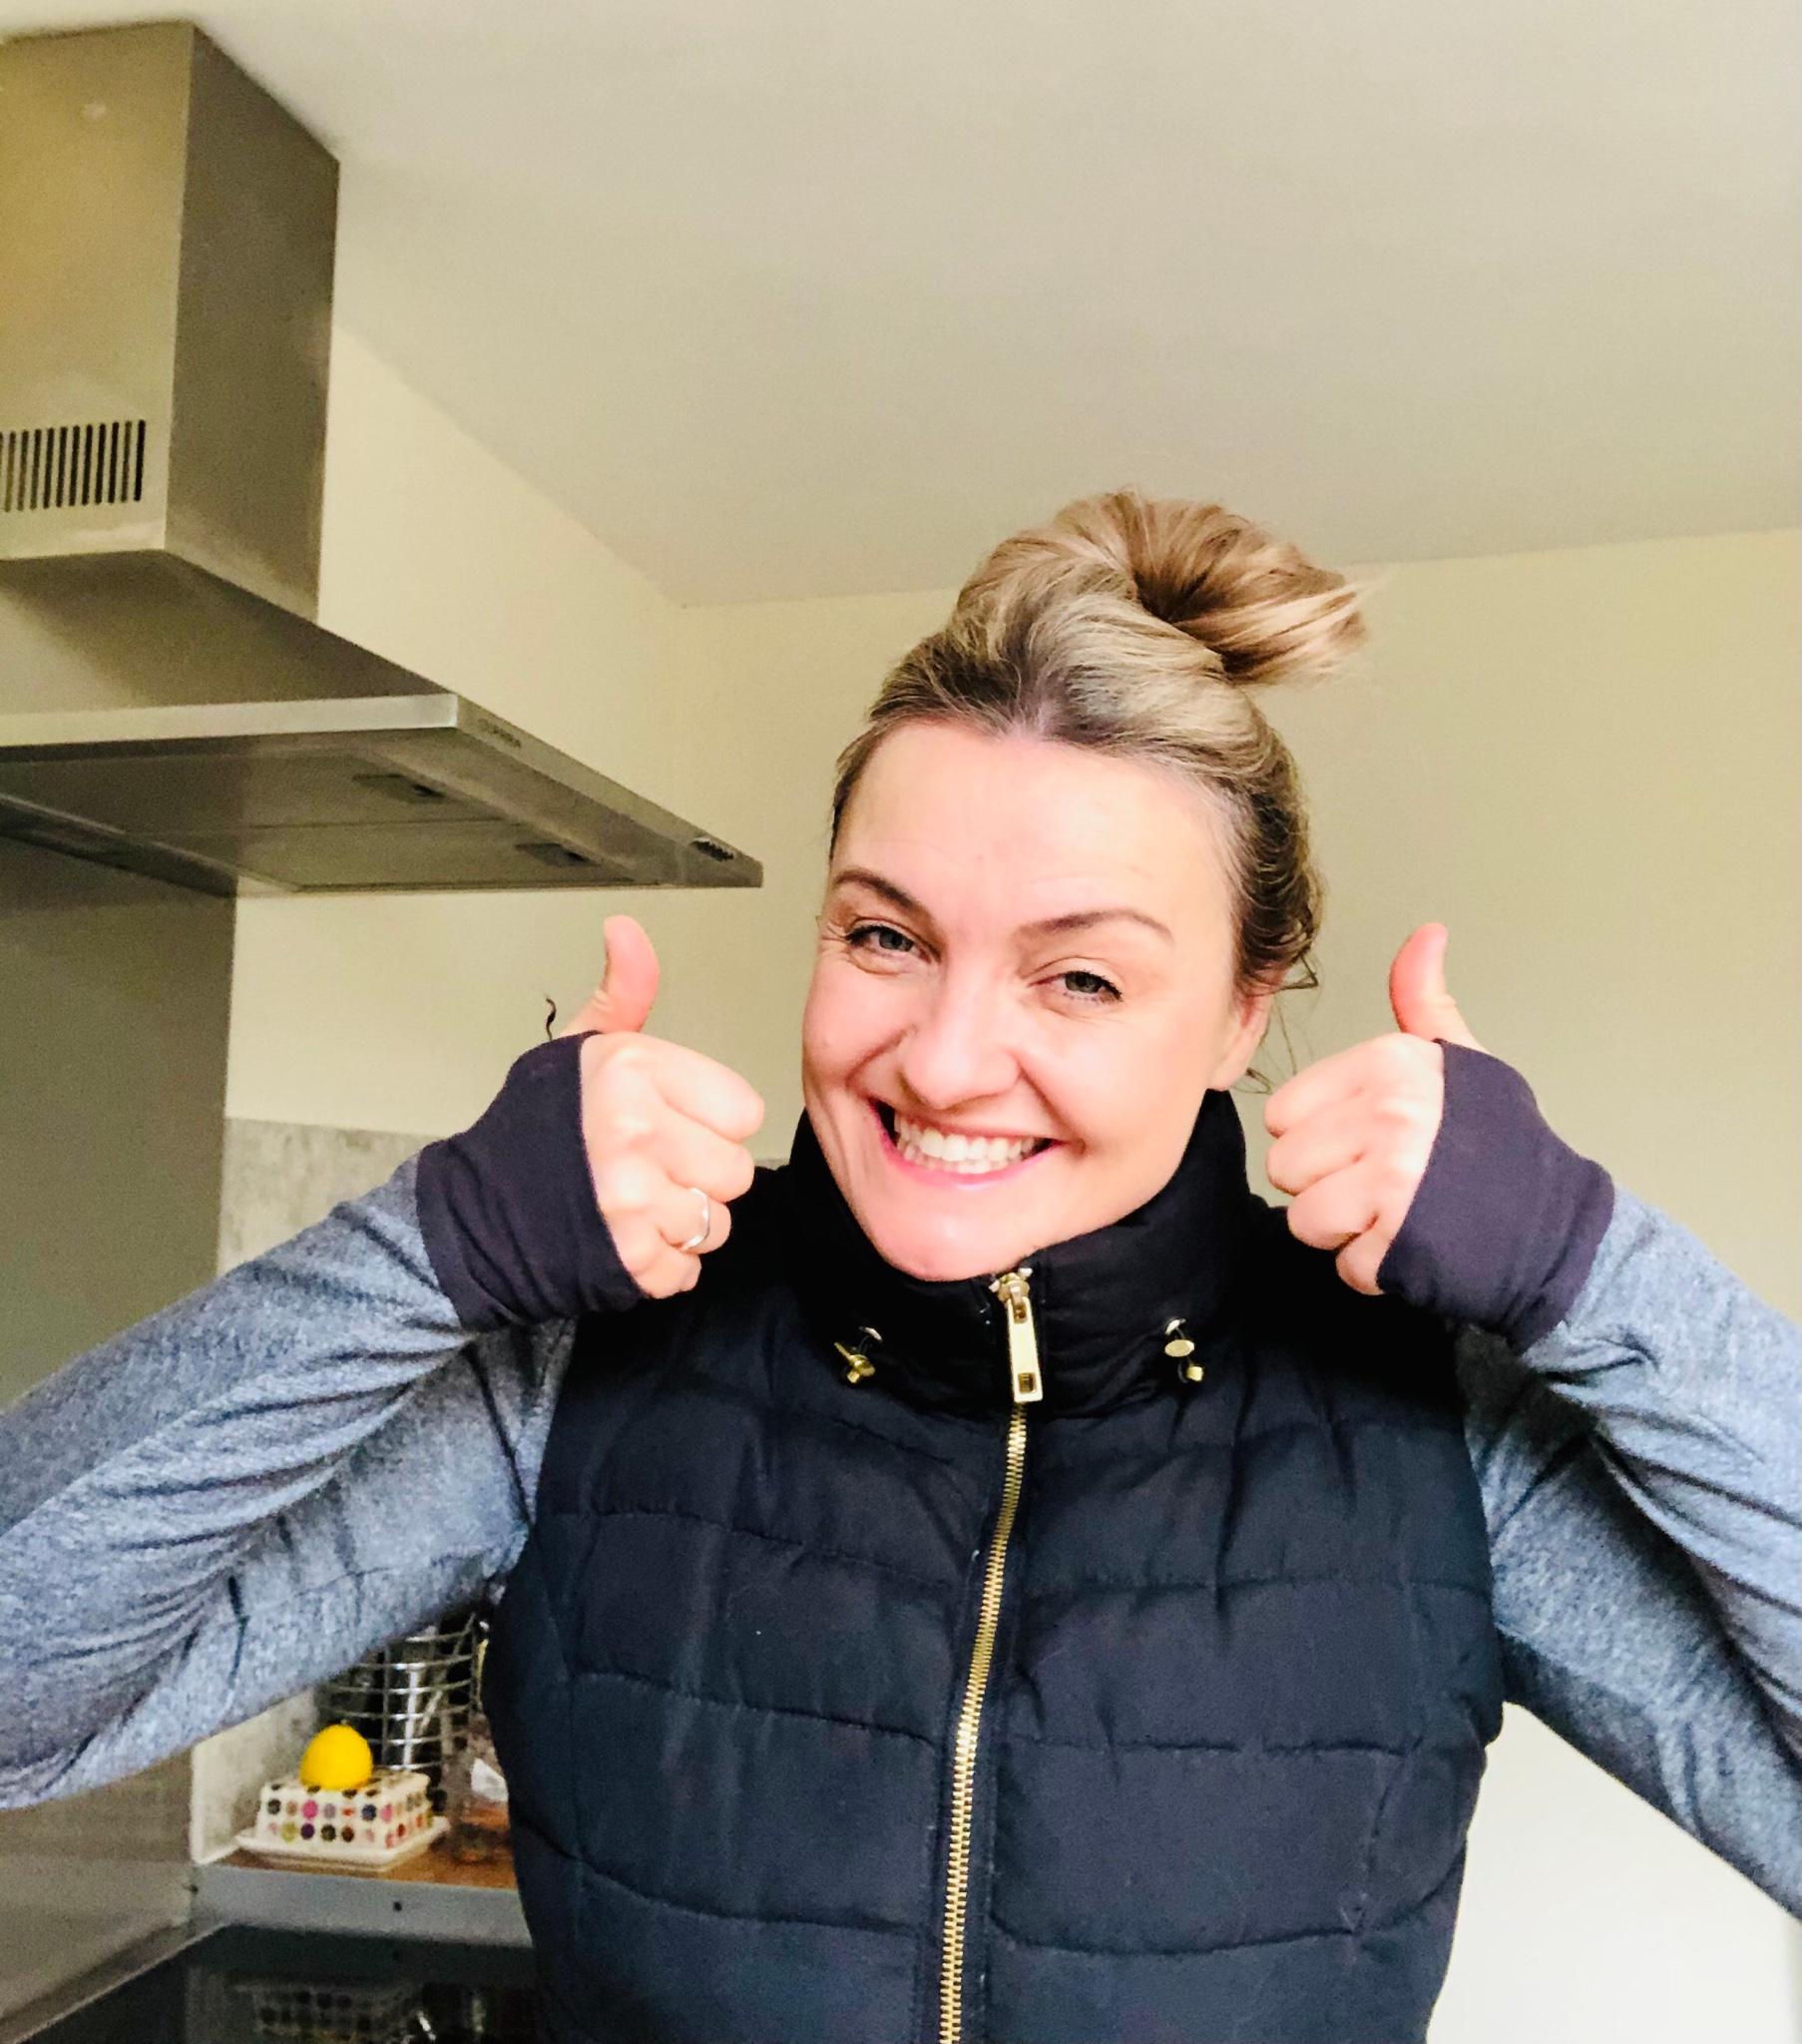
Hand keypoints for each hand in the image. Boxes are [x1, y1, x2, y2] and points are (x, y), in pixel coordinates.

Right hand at [554, 915, 764, 1297]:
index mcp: (633, 1071)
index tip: (673, 1123)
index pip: (743, 1110)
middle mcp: (636, 1132)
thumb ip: (623, 992)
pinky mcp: (627, 1261)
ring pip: (715, 1223)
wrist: (473, 1215)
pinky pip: (687, 1269)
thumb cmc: (537, 1129)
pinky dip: (662, 1264)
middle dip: (700, 1175)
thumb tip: (626, 927)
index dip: (712, 1121)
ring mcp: (631, 1201)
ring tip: (635, 1203)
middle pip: (736, 1172)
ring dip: (683, 1222)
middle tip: (650, 1168)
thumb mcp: (581, 1049)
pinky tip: (625, 1238)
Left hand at [1262, 924, 1484, 1295]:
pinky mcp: (1400, 1242)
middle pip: (1286, 1168)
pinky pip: (1343, 1264)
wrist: (1560, 1225)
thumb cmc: (1501, 1145)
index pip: (1284, 1114)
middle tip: (1382, 1184)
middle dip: (1325, 1187)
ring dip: (1343, 1232)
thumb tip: (1426, 934)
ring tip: (1395, 1214)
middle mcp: (1388, 1114)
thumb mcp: (1461, 1060)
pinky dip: (1373, 1269)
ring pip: (1304, 1220)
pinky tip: (1413, 1245)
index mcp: (1389, 1064)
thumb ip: (1424, 1002)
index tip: (1364, 1140)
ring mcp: (1392, 1180)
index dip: (1317, 1137)